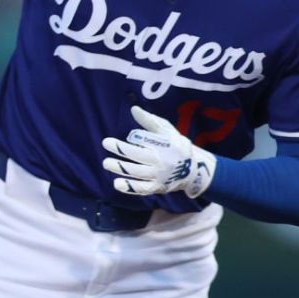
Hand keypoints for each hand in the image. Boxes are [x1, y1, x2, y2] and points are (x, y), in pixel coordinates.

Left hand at [102, 105, 216, 198]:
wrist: (193, 171)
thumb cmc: (175, 146)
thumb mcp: (167, 131)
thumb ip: (150, 121)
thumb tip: (134, 109)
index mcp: (165, 145)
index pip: (147, 139)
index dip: (134, 136)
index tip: (119, 132)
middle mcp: (161, 161)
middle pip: (139, 155)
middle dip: (122, 149)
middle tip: (106, 142)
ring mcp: (159, 175)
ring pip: (138, 172)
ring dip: (121, 168)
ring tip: (106, 163)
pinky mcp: (157, 187)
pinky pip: (142, 188)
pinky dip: (130, 187)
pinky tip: (117, 184)